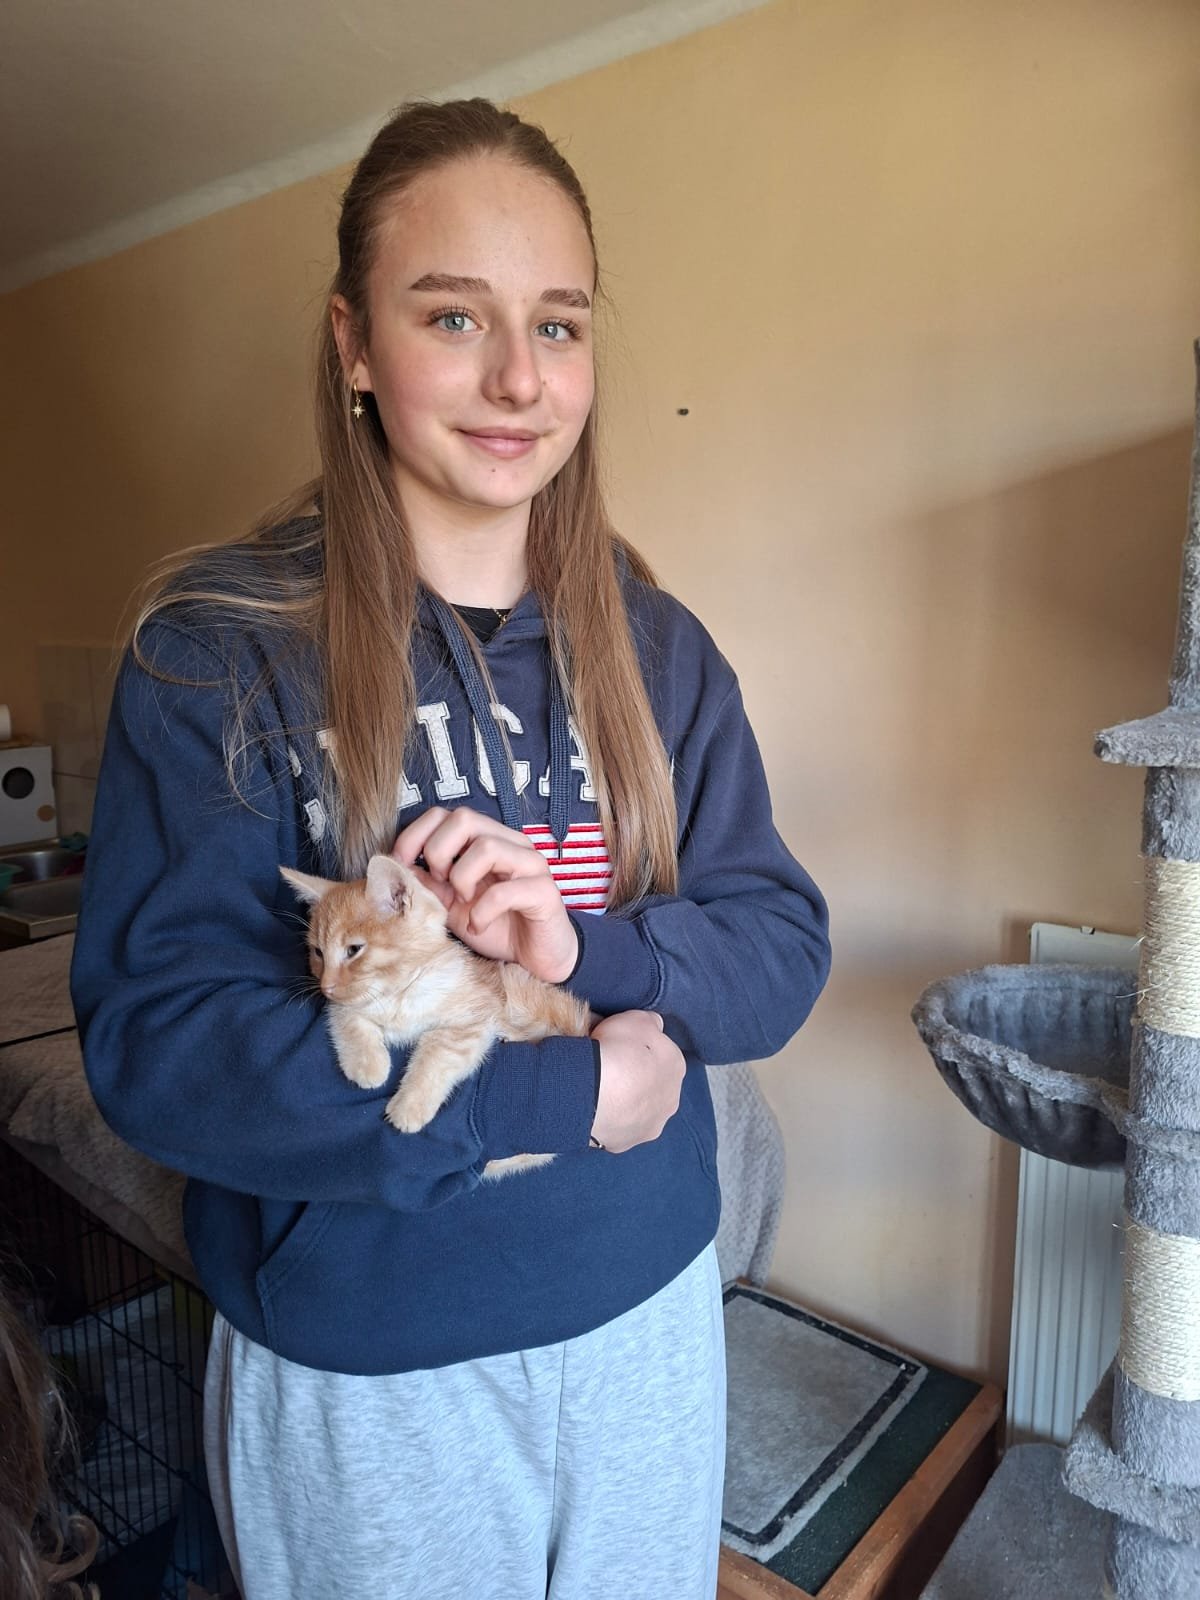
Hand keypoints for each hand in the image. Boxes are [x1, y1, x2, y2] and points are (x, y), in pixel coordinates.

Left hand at [392, 807, 578, 983]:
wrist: (537, 960)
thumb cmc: (498, 926)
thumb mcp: (452, 905)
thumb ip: (429, 885)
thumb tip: (396, 870)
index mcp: (488, 840)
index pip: (445, 814)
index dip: (416, 836)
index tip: (402, 866)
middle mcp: (511, 844)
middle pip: (464, 819)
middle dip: (439, 852)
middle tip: (441, 885)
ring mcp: (531, 865)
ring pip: (486, 847)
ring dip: (462, 879)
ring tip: (464, 903)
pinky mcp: (544, 892)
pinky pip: (506, 891)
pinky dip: (482, 911)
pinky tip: (479, 926)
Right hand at [590, 1011, 684, 1152]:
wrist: (592, 1091)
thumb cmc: (617, 1049)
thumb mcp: (637, 1019)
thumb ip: (651, 1022)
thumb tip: (655, 1026)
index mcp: (677, 1067)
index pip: (663, 1055)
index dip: (642, 1050)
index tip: (622, 1047)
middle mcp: (671, 1099)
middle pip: (654, 1086)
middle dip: (638, 1080)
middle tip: (612, 1070)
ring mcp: (650, 1125)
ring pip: (639, 1111)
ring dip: (626, 1103)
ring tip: (600, 1092)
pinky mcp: (627, 1143)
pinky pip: (618, 1128)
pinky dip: (609, 1120)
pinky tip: (595, 1110)